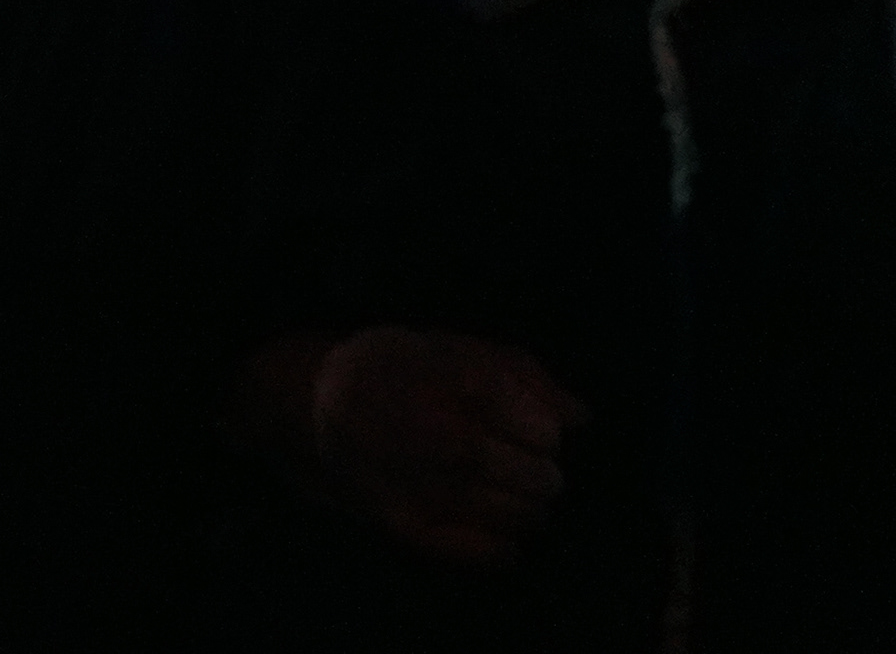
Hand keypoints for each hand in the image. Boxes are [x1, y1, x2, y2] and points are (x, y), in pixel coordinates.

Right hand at [303, 328, 582, 567]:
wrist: (315, 406)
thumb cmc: (395, 368)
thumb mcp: (452, 346)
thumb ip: (519, 372)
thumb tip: (580, 416)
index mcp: (446, 382)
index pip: (538, 429)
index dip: (546, 433)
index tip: (540, 431)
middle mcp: (433, 435)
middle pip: (536, 476)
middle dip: (543, 471)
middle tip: (530, 465)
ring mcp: (420, 486)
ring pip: (517, 514)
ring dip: (530, 506)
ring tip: (514, 492)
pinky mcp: (404, 523)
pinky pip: (478, 549)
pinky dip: (501, 544)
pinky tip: (503, 532)